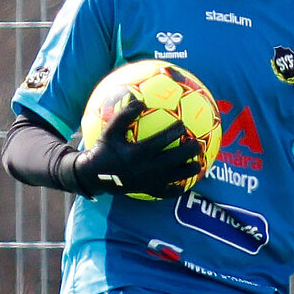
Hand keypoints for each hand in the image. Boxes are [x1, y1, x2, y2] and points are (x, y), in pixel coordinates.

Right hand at [73, 98, 203, 197]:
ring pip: (177, 177)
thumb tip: (140, 101)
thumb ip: (124, 115)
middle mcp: (147, 168)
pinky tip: (185, 183)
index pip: (163, 140)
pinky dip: (178, 189)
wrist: (95, 176)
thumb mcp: (110, 131)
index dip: (176, 132)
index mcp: (139, 153)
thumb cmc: (103, 150)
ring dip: (190, 169)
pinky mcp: (149, 191)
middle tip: (198, 143)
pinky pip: (168, 193)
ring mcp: (150, 182)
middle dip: (190, 151)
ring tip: (198, 162)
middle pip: (176, 159)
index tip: (184, 125)